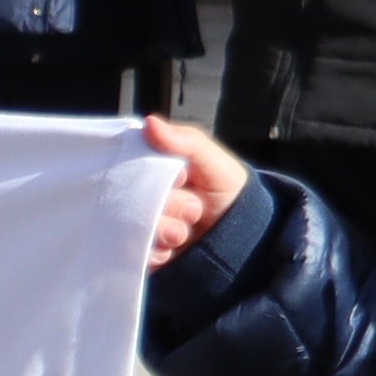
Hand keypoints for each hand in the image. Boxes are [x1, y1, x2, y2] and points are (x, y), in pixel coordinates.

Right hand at [134, 115, 250, 267]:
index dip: (160, 175)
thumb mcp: (212, 159)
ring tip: (184, 233)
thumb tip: (149, 123)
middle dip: (170, 206)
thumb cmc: (226, 189)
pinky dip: (156, 251)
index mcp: (152, 168)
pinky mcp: (142, 251)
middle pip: (134, 199)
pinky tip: (173, 247)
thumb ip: (184, 140)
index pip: (133, 165)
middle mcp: (141, 195)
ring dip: (164, 232)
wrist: (241, 233)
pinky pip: (135, 252)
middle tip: (194, 210)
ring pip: (134, 228)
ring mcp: (140, 224)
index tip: (184, 178)